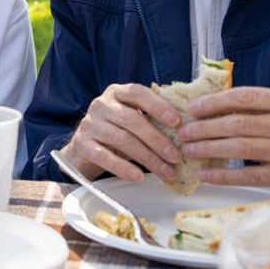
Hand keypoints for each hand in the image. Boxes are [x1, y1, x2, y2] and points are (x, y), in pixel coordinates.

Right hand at [58, 83, 181, 181]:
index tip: (176, 121)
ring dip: (147, 158)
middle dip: (157, 139)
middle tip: (176, 156)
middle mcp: (101, 105)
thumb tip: (187, 129)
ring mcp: (90, 124)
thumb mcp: (131, 118)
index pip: (138, 93)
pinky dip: (123, 168)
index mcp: (117, 93)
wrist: (84, 147)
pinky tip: (137, 176)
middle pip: (131, 120)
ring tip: (165, 171)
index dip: (157, 106)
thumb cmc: (116, 131)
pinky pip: (104, 156)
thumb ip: (152, 118)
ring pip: (122, 140)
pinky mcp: (82, 144)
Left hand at [176, 87, 269, 191]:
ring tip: (188, 149)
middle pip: (237, 123)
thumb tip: (218, 106)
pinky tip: (205, 173)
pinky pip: (247, 175)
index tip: (194, 107)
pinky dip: (222, 174)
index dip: (215, 102)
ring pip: (238, 148)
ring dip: (207, 148)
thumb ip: (265, 106)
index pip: (245, 97)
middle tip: (184, 131)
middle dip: (204, 127)